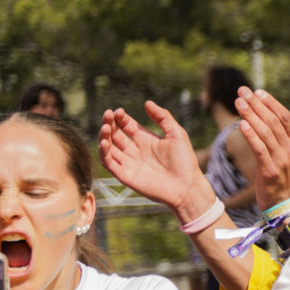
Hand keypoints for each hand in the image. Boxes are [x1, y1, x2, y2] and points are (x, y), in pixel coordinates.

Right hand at [96, 103, 203, 218]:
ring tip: (106, 127)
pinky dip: (103, 153)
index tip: (119, 111)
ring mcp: (129, 163)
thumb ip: (163, 117)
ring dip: (104, 137)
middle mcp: (135, 150)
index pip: (126, 125)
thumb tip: (147, 102)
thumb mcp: (177, 134)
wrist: (186, 186)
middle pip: (115, 135)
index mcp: (146, 140)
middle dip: (109, 124)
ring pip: (108, 147)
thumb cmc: (185, 161)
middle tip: (108, 115)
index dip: (120, 118)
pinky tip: (104, 143)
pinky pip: (109, 163)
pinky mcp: (125, 175)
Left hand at [236, 88, 289, 208]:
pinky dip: (251, 135)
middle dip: (257, 104)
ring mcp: (282, 160)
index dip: (271, 102)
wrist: (285, 204)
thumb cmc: (281, 178)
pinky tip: (242, 125)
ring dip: (251, 115)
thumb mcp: (284, 155)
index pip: (285, 117)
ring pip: (266, 132)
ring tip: (239, 102)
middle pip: (274, 120)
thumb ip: (276, 138)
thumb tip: (261, 117)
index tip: (257, 91)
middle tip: (243, 91)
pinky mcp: (270, 170)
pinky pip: (260, 149)